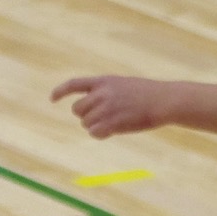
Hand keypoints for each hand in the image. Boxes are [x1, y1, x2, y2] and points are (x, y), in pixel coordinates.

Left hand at [52, 75, 169, 138]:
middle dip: (86, 115)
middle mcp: (101, 93)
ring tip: (114, 122)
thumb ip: (104, 92)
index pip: (74, 84)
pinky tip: (114, 131)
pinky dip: (101, 134)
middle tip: (102, 117)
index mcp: (103, 81)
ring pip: (86, 123)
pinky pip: (94, 133)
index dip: (60, 91)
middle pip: (77, 109)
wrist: (164, 100)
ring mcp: (106, 108)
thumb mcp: (122, 85)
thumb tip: (88, 109)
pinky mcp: (112, 122)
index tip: (52, 99)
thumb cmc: (147, 94)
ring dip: (96, 126)